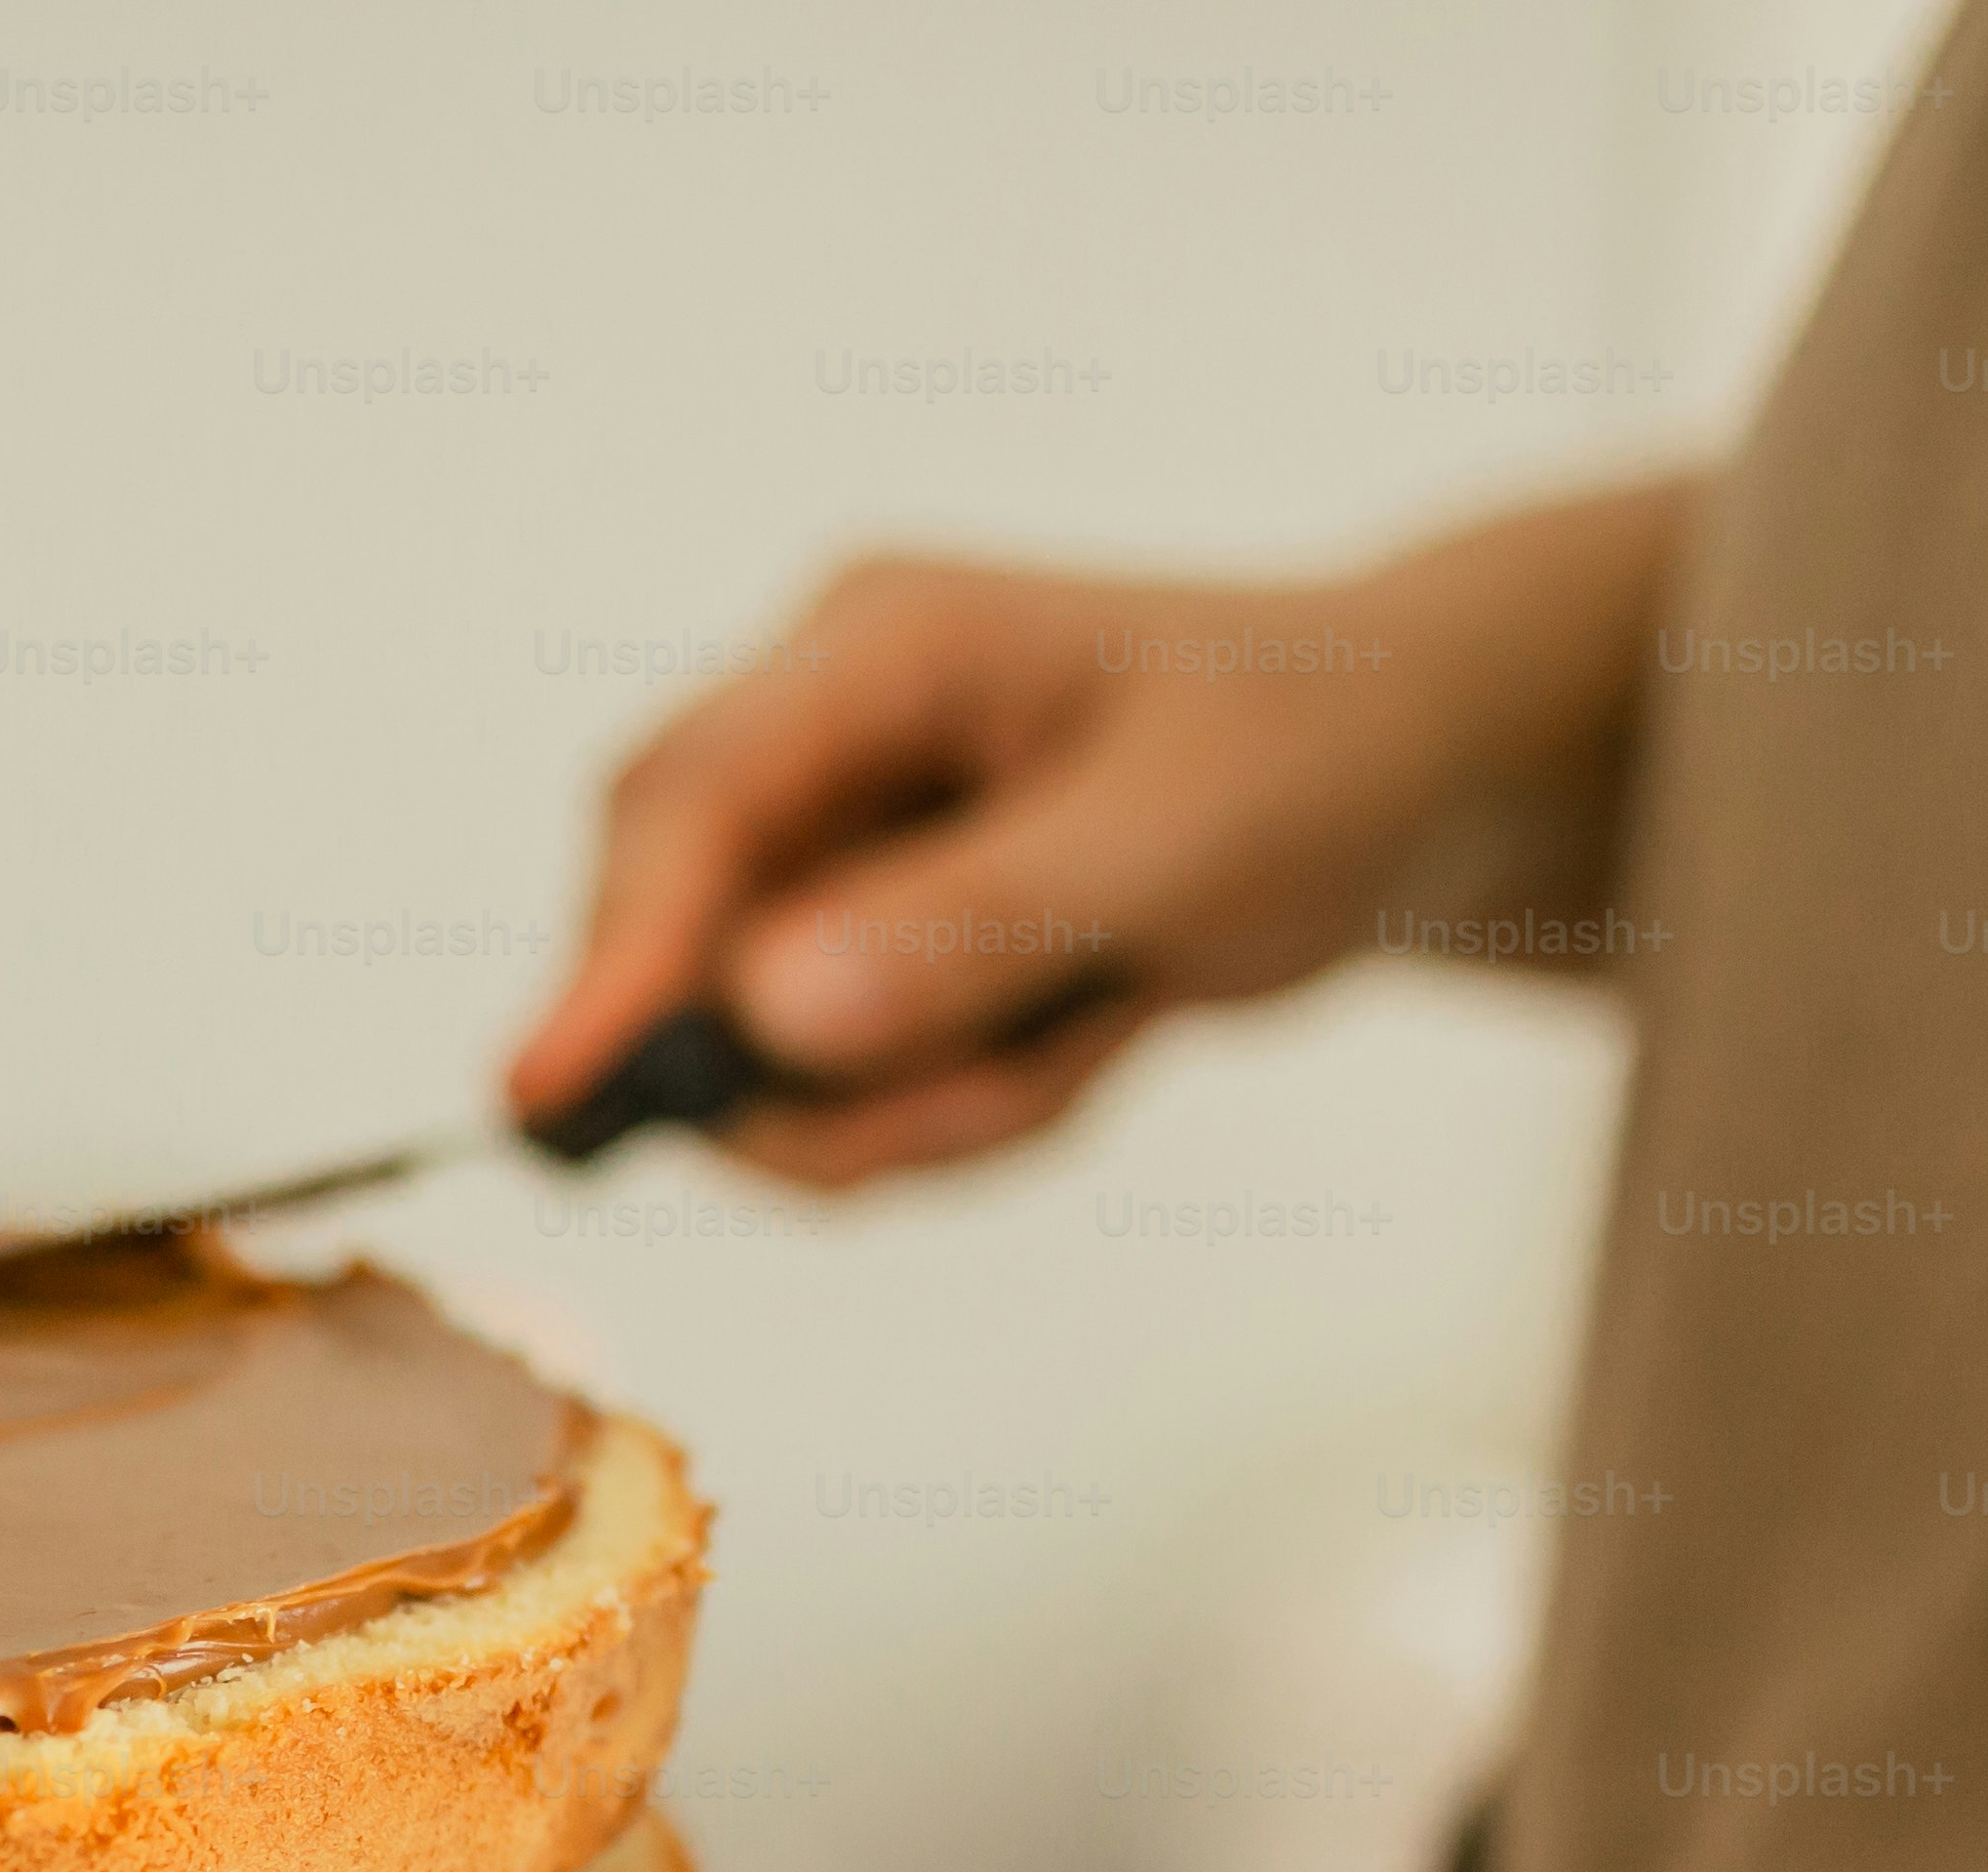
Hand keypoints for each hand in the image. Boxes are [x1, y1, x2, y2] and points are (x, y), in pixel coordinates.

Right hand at [506, 481, 1687, 1190]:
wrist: (1433, 770)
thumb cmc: (1333, 749)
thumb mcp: (1180, 839)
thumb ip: (976, 923)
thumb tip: (768, 1013)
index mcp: (877, 644)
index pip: (684, 803)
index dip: (612, 958)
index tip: (554, 1100)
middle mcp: (828, 733)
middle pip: (689, 942)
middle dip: (815, 1074)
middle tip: (983, 1113)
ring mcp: (845, 836)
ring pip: (771, 1045)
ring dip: (920, 1103)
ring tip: (1092, 1043)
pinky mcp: (878, 927)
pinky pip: (847, 1078)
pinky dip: (959, 1106)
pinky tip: (1086, 1037)